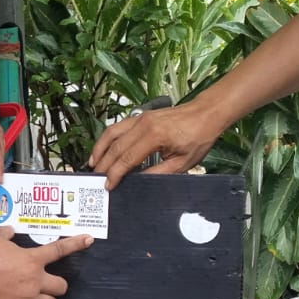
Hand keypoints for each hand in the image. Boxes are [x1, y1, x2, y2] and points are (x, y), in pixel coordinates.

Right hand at [0, 228, 91, 298]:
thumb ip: (4, 234)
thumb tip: (9, 232)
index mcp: (31, 261)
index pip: (59, 250)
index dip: (76, 244)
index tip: (88, 240)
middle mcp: (34, 282)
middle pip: (61, 287)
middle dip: (58, 285)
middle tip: (48, 283)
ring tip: (36, 297)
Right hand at [89, 103, 221, 189]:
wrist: (206, 114)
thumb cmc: (199, 136)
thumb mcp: (183, 162)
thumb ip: (159, 173)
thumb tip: (139, 182)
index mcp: (155, 136)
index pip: (128, 158)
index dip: (116, 173)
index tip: (109, 185)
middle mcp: (144, 124)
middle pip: (116, 147)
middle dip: (104, 165)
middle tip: (97, 179)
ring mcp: (140, 118)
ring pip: (112, 134)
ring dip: (100, 149)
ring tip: (93, 163)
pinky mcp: (141, 116)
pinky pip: (118, 127)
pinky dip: (107, 138)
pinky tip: (103, 148)